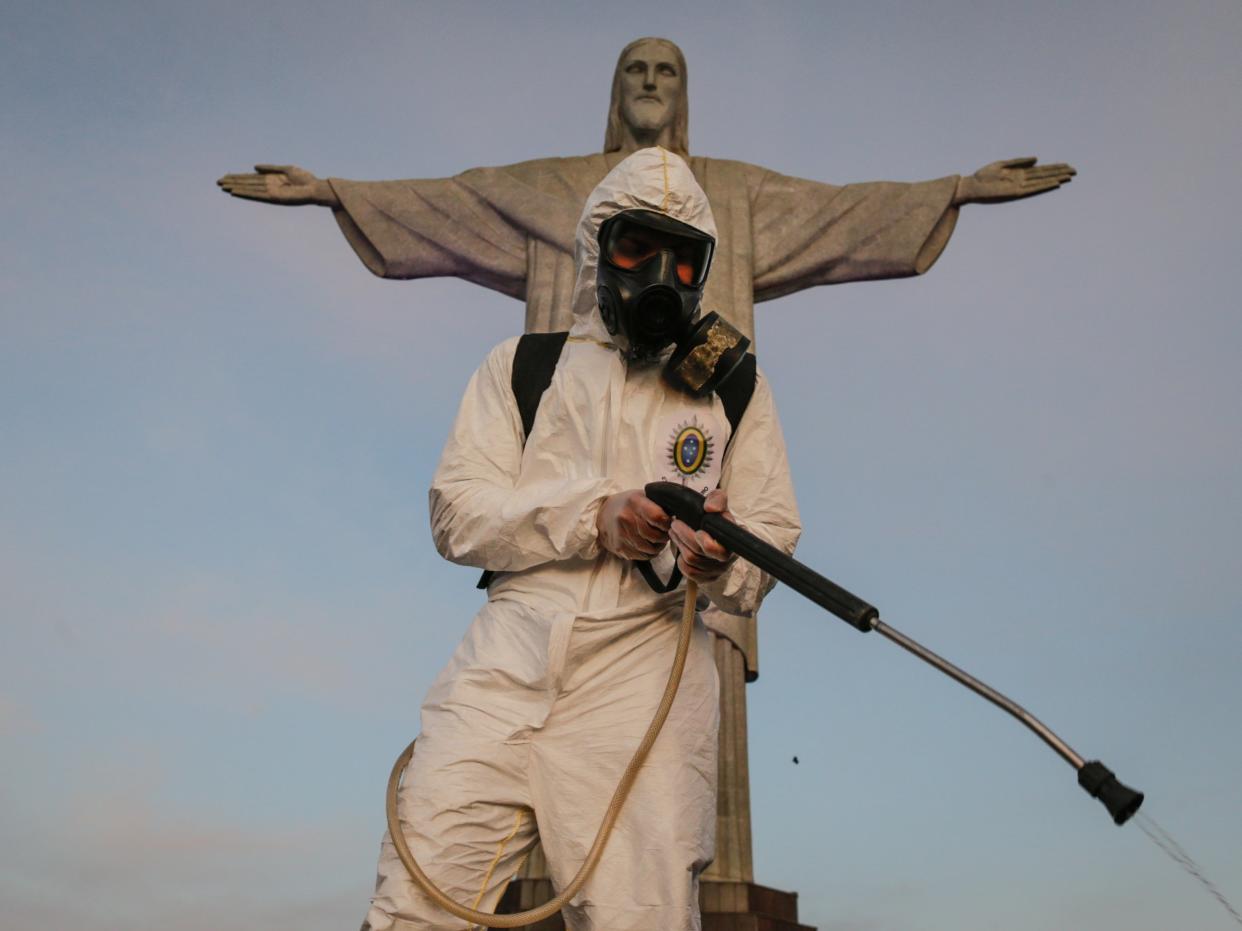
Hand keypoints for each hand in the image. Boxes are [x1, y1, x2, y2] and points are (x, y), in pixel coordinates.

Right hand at [216, 164, 338, 206]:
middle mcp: (269, 187)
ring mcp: (271, 193)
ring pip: (249, 190)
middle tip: (218, 182)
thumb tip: (254, 167)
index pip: (251, 179)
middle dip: (233, 183)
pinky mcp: (274, 198)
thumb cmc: (305, 179)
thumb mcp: (286, 169)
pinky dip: (246, 194)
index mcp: (271, 180)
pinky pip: (257, 195)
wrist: (316, 188)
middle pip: (247, 184)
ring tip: (223, 187)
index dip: (238, 177)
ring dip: (236, 188)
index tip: (225, 177)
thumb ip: (270, 168)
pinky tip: (236, 192)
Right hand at [596, 490, 671, 559]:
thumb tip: (678, 515)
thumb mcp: (642, 496)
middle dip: (665, 537)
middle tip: (665, 533)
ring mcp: (622, 535)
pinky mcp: (620, 548)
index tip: (670, 523)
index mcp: (635, 502)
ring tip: (658, 540)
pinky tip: (648, 545)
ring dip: (658, 547)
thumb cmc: (628, 504)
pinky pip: (642, 556)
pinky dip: (649, 553)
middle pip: (655, 536)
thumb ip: (658, 504)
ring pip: (650, 549)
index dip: (668, 523)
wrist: (602, 514)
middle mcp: (626, 519)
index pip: (659, 517)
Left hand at [668, 489, 735, 581]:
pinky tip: (681, 548)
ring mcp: (717, 570)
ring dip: (679, 545)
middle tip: (675, 524)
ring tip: (675, 532)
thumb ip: (717, 499)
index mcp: (732, 542)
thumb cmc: (714, 517)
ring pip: (690, 561)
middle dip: (683, 537)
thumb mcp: (718, 502)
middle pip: (698, 555)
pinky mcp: (706, 577)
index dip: (706, 543)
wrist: (712, 531)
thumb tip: (710, 508)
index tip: (697, 531)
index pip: (720, 550)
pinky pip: (688, 572)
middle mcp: (727, 559)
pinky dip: (681, 560)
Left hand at [954, 157, 1075, 205]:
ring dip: (1054, 180)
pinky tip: (1053, 184)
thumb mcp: (1001, 165)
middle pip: (1044, 176)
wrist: (969, 187)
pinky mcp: (1013, 193)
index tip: (1067, 165)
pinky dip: (1043, 186)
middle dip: (1059, 173)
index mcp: (1018, 174)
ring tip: (1068, 177)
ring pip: (1041, 183)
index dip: (1054, 168)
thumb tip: (1037, 159)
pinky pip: (1032, 190)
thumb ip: (1019, 162)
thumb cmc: (982, 176)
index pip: (1040, 170)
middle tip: (1075, 171)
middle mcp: (1021, 181)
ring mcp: (1018, 187)